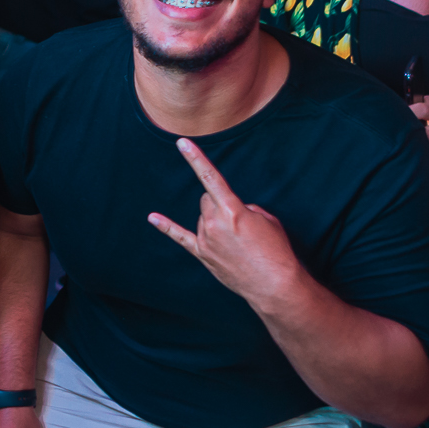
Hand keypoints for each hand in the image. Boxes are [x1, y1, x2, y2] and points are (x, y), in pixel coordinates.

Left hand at [148, 137, 299, 310]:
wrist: (274, 284)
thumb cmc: (275, 250)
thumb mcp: (266, 219)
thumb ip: (243, 208)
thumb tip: (230, 210)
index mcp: (231, 210)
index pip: (210, 178)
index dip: (196, 158)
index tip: (182, 142)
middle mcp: (214, 223)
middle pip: (206, 200)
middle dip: (220, 204)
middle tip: (240, 222)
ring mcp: (206, 240)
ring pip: (202, 217)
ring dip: (215, 221)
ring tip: (237, 240)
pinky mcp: (203, 254)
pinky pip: (181, 237)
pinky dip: (166, 227)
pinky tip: (153, 218)